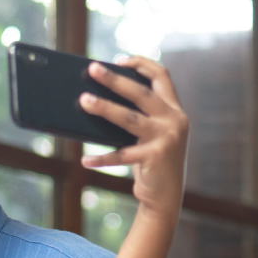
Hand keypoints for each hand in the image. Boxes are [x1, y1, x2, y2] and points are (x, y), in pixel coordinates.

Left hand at [79, 57, 188, 218]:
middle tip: (93, 69)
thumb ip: (137, 116)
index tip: (119, 59)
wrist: (167, 197)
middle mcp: (174, 121)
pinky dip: (102, 158)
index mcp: (174, 110)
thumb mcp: (150, 135)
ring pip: (129, 118)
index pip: (162, 76)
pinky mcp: (155, 158)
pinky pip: (122, 155)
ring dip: (104, 108)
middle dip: (115, 79)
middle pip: (141, 93)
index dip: (141, 64)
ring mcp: (166, 139)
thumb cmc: (152, 161)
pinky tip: (85, 159)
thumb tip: (99, 100)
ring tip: (83, 100)